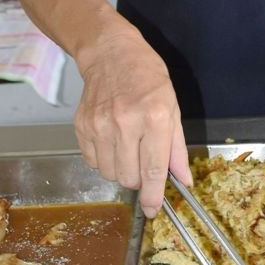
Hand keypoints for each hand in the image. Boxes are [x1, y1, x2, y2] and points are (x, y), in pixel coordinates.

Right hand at [74, 32, 191, 217]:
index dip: (154, 196)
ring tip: (127, 146)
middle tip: (143, 161)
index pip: (153, 169)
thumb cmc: (147, 78)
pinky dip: (104, 160)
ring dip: (121, 170)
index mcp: (154, 118)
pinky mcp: (82, 127)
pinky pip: (93, 162)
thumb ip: (177, 148)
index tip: (154, 210)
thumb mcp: (172, 108)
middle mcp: (125, 123)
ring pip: (110, 174)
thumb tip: (183, 180)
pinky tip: (112, 141)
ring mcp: (100, 125)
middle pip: (129, 177)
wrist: (111, 54)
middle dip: (139, 179)